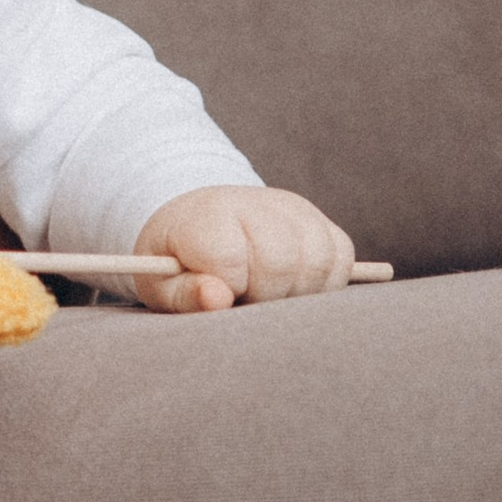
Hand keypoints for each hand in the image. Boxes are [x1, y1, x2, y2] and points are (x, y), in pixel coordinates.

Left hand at [131, 185, 356, 314]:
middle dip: (263, 297)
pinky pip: (340, 259)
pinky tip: (291, 286)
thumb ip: (184, 294)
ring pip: (317, 263)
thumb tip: (217, 299)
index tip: (217, 292)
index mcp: (209, 214)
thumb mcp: (161, 283)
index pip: (232, 261)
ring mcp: (294, 209)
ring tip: (264, 293)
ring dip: (295, 293)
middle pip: (280, 264)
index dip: (227, 290)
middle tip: (242, 297)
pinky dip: (322, 284)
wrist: (200, 226)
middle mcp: (256, 203)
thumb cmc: (179, 264)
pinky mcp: (321, 222)